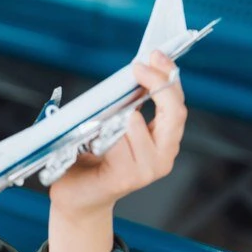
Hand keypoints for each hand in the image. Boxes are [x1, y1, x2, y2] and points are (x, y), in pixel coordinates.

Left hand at [49, 50, 187, 216]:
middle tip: (138, 67)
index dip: (168, 77)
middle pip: (175, 113)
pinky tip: (93, 137)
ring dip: (118, 113)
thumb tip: (129, 72)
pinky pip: (119, 144)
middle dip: (158, 84)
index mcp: (162, 139)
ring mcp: (149, 169)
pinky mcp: (128, 178)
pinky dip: (104, 134)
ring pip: (138, 125)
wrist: (75, 195)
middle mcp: (163, 154)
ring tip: (101, 115)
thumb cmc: (89, 157)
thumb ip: (123, 105)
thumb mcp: (109, 124)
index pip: (176, 104)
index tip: (153, 55)